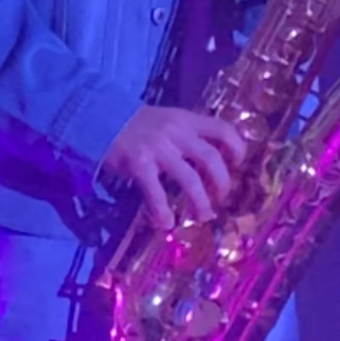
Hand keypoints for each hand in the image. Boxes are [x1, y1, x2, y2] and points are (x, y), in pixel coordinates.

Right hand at [101, 106, 246, 230]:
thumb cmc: (138, 125)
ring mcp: (158, 148)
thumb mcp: (168, 121)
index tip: (238, 163)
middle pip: (211, 158)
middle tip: (221, 196)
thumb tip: (209, 162)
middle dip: (222, 182)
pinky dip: (163, 211)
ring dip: (200, 201)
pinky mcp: (140, 164)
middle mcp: (176, 132)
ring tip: (202, 215)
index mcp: (186, 120)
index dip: (237, 147)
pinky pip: (157, 192)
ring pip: (190, 178)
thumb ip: (187, 135)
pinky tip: (165, 223)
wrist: (101, 117)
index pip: (223, 128)